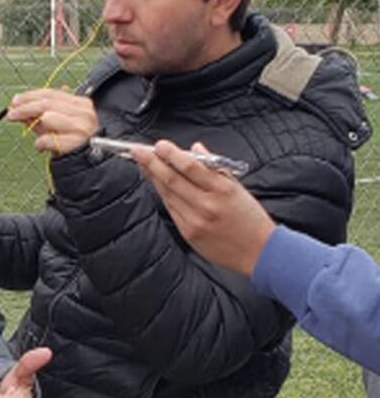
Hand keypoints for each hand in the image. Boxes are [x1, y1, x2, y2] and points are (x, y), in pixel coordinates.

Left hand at [5, 88, 97, 154]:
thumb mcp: (54, 125)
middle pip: (47, 104)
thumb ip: (37, 115)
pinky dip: (39, 143)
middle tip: (11, 115)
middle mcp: (84, 113)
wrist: (88, 164)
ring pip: (48, 117)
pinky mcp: (76, 144)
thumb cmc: (70, 142)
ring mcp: (82, 128)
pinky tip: (39, 147)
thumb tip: (16, 107)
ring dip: (33, 123)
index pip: (51, 93)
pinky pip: (49, 139)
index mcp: (81, 103)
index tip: (14, 101)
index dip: (30, 96)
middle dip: (25, 108)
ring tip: (28, 128)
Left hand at [131, 140, 273, 275]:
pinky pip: (171, 209)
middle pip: (172, 179)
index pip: (191, 167)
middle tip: (137, 151)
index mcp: (223, 190)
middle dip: (152, 163)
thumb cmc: (250, 218)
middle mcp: (207, 205)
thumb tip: (196, 149)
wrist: (259, 253)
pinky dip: (163, 194)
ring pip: (167, 194)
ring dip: (153, 177)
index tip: (159, 144)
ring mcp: (195, 221)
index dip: (172, 154)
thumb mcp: (238, 188)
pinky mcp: (188, 233)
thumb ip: (215, 167)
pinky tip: (156, 184)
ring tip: (143, 163)